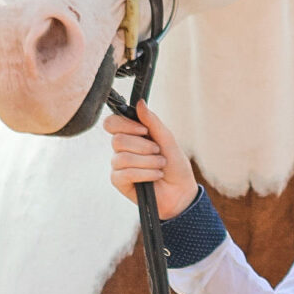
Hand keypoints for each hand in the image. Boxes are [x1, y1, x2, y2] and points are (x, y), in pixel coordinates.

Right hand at [106, 101, 198, 219]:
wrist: (181, 191)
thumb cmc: (175, 165)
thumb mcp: (167, 140)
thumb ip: (152, 122)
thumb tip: (140, 102)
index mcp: (131, 135)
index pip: (112, 123)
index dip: (125, 125)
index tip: (144, 131)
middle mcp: (122, 148)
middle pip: (117, 140)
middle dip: (143, 147)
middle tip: (158, 152)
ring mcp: (118, 165)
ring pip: (122, 157)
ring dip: (147, 162)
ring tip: (161, 166)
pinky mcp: (119, 181)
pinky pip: (124, 173)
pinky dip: (144, 174)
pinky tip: (155, 176)